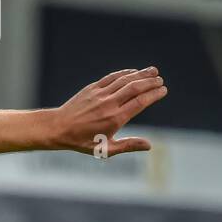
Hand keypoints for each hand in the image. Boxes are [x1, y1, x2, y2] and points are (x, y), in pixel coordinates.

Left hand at [50, 67, 166, 156]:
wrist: (58, 128)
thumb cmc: (82, 142)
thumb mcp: (105, 149)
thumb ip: (128, 145)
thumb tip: (149, 146)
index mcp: (114, 119)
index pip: (140, 102)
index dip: (154, 94)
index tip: (163, 91)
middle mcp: (109, 104)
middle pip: (136, 87)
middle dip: (151, 82)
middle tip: (160, 80)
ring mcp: (100, 94)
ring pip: (125, 79)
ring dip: (141, 74)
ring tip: (153, 71)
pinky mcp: (92, 88)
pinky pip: (112, 77)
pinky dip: (125, 73)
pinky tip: (133, 72)